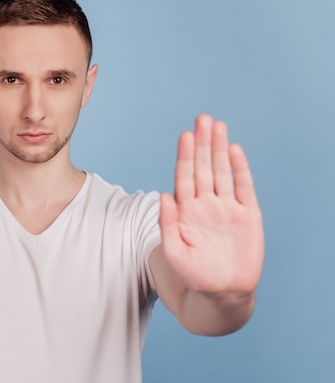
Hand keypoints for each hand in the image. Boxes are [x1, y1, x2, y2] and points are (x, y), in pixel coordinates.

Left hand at [159, 115, 263, 296]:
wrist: (223, 293)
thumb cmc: (195, 275)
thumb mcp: (174, 251)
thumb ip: (167, 223)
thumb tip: (163, 195)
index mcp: (185, 210)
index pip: (184, 176)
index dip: (184, 155)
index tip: (185, 135)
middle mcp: (205, 204)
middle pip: (202, 167)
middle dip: (202, 143)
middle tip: (202, 118)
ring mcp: (227, 207)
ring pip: (222, 171)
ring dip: (219, 149)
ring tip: (217, 126)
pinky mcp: (247, 215)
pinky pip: (243, 187)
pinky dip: (239, 169)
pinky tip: (234, 150)